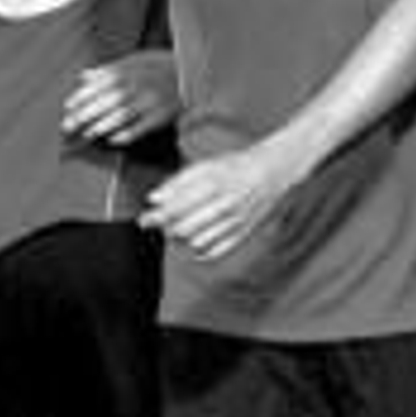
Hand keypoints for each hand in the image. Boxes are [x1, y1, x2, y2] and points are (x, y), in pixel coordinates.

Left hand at [63, 50, 179, 144]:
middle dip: (85, 115)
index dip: (81, 97)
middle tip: (68, 126)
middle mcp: (137, 85)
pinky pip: (142, 127)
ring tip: (87, 133)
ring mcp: (150, 101)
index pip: (98, 85)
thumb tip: (84, 76)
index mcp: (129, 70)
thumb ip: (108, 69)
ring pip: (122, 115)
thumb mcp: (135, 59)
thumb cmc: (161, 64)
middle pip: (106, 102)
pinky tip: (113, 139)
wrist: (192, 71)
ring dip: (102, 125)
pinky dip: (127, 134)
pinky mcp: (163, 115)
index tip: (68, 107)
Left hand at [140, 139, 304, 260]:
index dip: (156, 216)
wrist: (272, 171)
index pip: (176, 208)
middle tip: (157, 224)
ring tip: (175, 230)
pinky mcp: (243, 234)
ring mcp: (235, 223)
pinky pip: (216, 251)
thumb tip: (154, 198)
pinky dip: (200, 251)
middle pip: (184, 228)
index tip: (143, 218)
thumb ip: (177, 182)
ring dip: (180, 240)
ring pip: (197, 242)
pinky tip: (193, 243)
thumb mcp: (205, 165)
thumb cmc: (236, 166)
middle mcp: (225, 206)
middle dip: (165, 228)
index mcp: (214, 185)